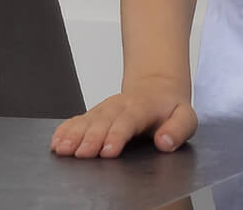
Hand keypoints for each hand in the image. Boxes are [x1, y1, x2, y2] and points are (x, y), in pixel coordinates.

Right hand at [49, 76, 196, 158]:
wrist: (157, 87)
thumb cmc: (169, 109)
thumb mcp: (186, 116)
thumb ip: (179, 129)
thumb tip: (165, 142)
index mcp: (143, 107)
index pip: (129, 121)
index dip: (117, 135)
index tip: (108, 150)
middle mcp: (120, 106)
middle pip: (104, 122)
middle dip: (91, 138)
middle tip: (82, 154)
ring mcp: (105, 110)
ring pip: (87, 121)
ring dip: (74, 135)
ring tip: (63, 149)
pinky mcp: (94, 114)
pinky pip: (77, 120)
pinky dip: (65, 130)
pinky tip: (56, 142)